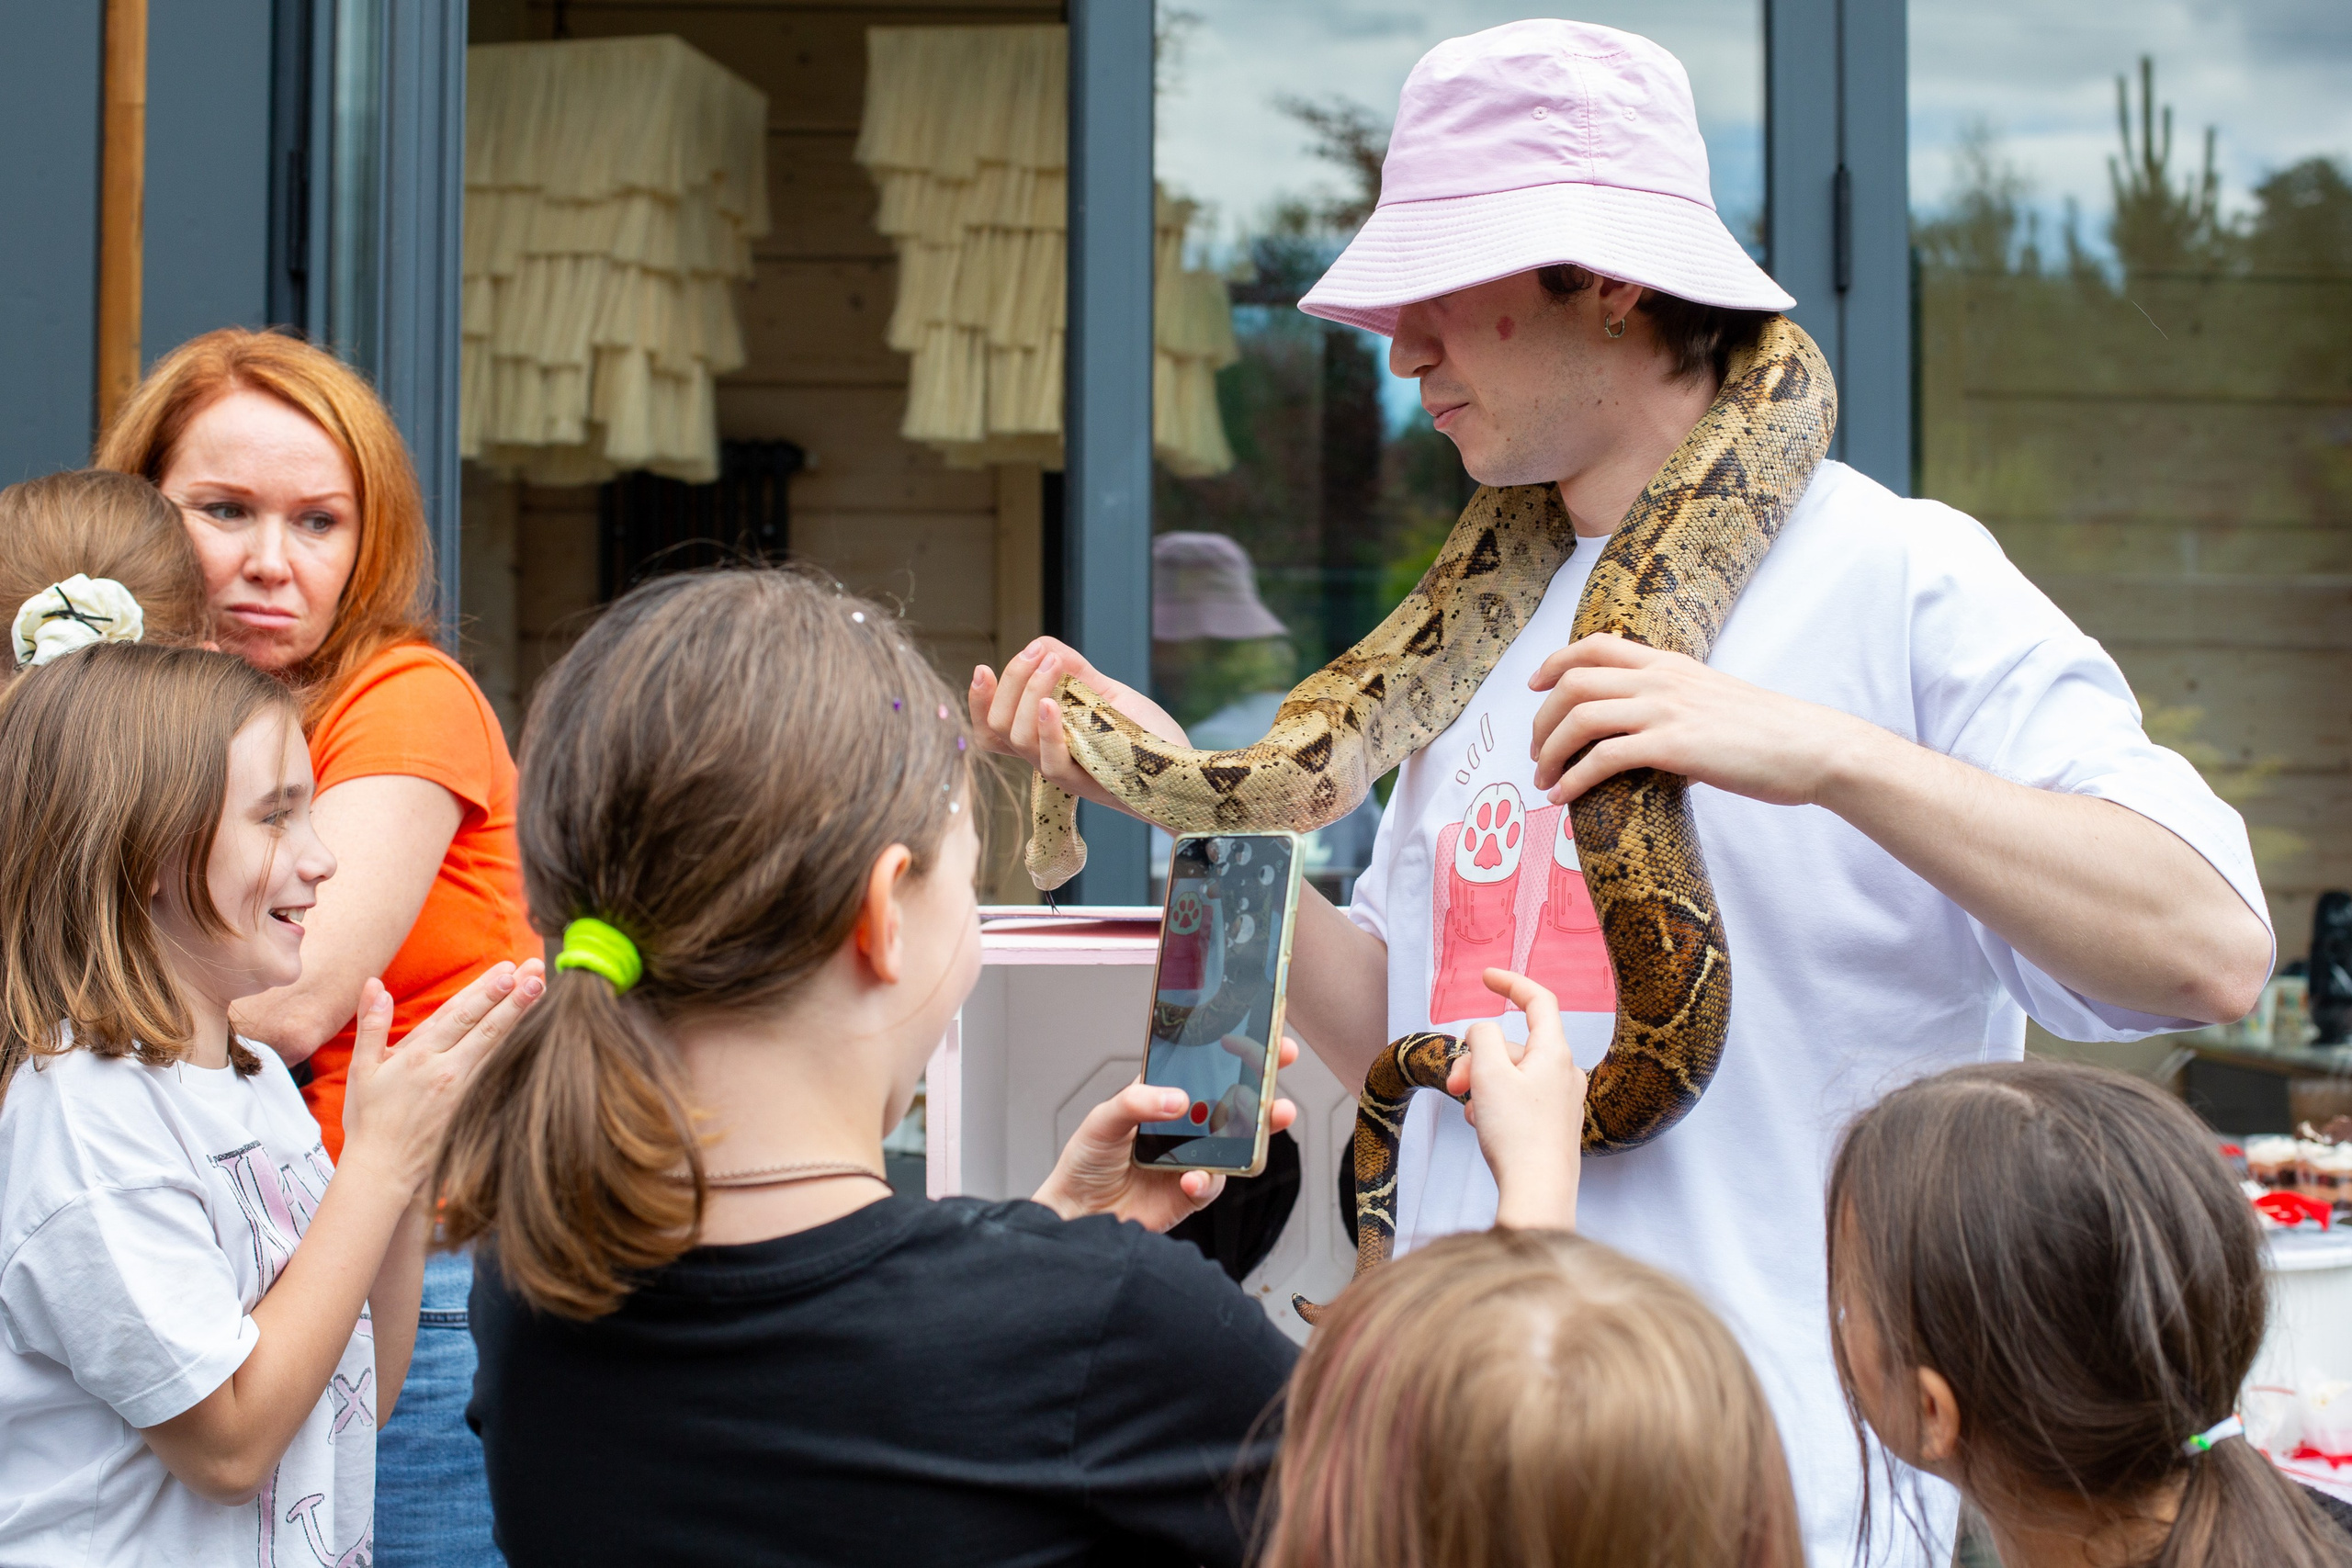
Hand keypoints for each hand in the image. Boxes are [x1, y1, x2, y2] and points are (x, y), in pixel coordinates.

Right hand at [338, 959, 544, 1194]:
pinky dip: (517, 1050)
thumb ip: (372, 1024)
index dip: (484, 991)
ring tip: (540, 991)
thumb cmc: (370, 1119)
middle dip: (512, 996)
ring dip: (521, 1016)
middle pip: (486, 1026)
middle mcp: (446, 1069)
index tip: (507, 971)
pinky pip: (499, 1072)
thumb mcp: (361, 1069)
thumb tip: (374, 984)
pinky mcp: (474, 1108)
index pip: (459, 1015)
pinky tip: (534, 1034)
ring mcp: (464, 1090)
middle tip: (535, 971)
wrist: (383, 1169)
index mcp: (419, 1056)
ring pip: (498, 1046)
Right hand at [969, 639, 1190, 818]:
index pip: (992, 729)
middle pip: (997, 728)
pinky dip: (1047, 730)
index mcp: (1044, 739)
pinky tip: (1051, 704)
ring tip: (1051, 664)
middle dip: (1010, 682)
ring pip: (1019, 740)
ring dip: (1029, 693)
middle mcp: (1047, 758)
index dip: (978, 702)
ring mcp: (1065, 773)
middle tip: (1038, 653)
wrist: (1185, 773)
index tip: (983, 668)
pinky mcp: (1087, 783)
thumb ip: (1077, 672)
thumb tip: (1043, 645)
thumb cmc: (1146, 738)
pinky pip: (1052, 762)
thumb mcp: (1108, 696)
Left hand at [1033, 1037, 1299, 1229]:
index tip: (1260, 1029)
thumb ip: (1136, 1102)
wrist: (1078, 1215)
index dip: (1235, 1048)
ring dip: (1259, 1128)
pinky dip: (1207, 1179)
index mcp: (1166, 1096)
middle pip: (1235, 1098)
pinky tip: (1191, 1178)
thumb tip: (1177, 1099)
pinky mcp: (1194, 1191)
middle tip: (1280, 1062)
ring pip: (1240, 1139)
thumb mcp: (1102, 1119)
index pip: (1206, 1066)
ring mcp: (1194, 1156)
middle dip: (1264, 1078)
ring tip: (1266, 1118)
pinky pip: (1214, 1182)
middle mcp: (1187, 1124)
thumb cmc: (1087, 1161)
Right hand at [1443, 970, 1585, 1230]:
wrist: (1539, 1193)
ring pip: (1514, 1076)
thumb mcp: (1488, 1074)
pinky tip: (1483, 1127)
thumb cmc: (1516, 1133)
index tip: (1485, 978)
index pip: (1539, 1001)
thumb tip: (1484, 1031)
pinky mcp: (1555, 1126)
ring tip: (1472, 1114)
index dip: (1511, 983)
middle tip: (1455, 1085)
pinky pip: (1520, 1100)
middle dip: (1479, 1058)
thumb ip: (1483, 1039)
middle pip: (1516, 1046)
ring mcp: (1563, 1101)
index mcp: (1555, 1053)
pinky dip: (1497, 1105)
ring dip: (1485, 1086)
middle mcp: (1566, 1073)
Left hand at [1527, 633, 1880, 807]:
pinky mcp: (1674, 747)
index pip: (1596, 645)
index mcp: (1670, 664)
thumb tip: (1649, 744)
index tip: (1535, 686)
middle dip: (1541, 719)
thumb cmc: (1769, 734)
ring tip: (1544, 780)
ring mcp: (1666, 710)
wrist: (1812, 747)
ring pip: (1579, 716)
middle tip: (1536, 752)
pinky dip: (1573, 778)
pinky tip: (1564, 797)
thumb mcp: (1714, 702)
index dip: (1555, 662)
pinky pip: (1603, 757)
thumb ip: (1676, 709)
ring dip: (1549, 751)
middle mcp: (1661, 679)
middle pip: (1573, 681)